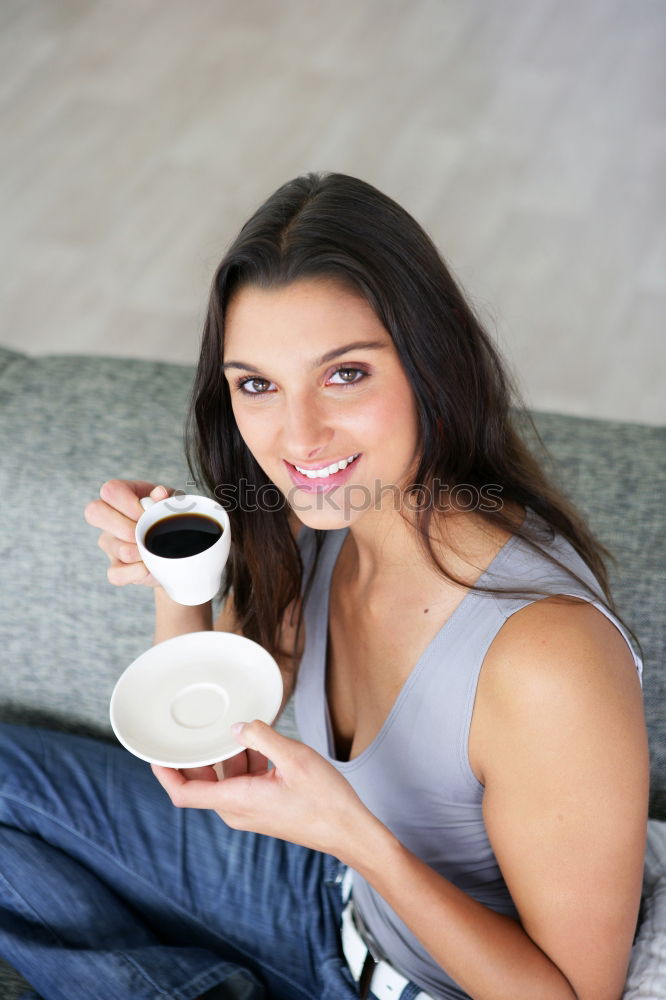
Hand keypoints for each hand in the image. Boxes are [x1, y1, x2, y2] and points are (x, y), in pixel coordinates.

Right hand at [84, 479, 172, 586]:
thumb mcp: (172, 503)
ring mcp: (110, 542)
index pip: (110, 490)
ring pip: (110, 545)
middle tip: (147, 532)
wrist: (179, 548)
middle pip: (94, 512)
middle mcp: (109, 517)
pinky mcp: (116, 566)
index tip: (148, 512)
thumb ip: (167, 498)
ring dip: (136, 550)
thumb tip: (160, 493)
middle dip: (125, 526)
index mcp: (122, 495)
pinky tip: (147, 567)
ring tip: (154, 550)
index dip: (128, 502)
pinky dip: (133, 573)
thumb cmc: (169, 517)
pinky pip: (114, 574)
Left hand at [151, 721, 380, 861]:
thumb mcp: (294, 758)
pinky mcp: (263, 807)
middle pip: (201, 782)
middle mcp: (237, 809)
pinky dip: (245, 761)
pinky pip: (242, 781)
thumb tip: (239, 726)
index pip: (184, 793)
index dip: (164, 773)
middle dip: (196, 754)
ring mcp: (250, 810)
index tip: (154, 752)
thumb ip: (262, 737)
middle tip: (194, 725)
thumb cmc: (325, 800)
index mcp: (237, 801)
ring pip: (223, 779)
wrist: (349, 831)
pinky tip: (260, 742)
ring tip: (235, 727)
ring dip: (226, 754)